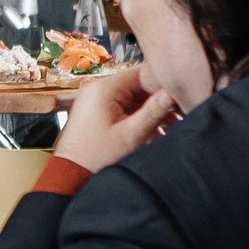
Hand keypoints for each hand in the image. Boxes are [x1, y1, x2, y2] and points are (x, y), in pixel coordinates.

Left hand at [52, 65, 177, 172]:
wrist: (70, 176)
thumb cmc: (95, 158)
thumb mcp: (130, 136)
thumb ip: (152, 112)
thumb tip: (171, 93)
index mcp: (103, 89)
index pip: (141, 73)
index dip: (162, 85)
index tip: (178, 98)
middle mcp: (97, 89)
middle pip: (137, 85)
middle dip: (157, 100)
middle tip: (176, 115)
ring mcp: (95, 99)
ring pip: (131, 97)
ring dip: (149, 110)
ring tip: (166, 126)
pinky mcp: (95, 111)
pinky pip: (122, 107)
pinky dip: (137, 116)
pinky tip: (151, 130)